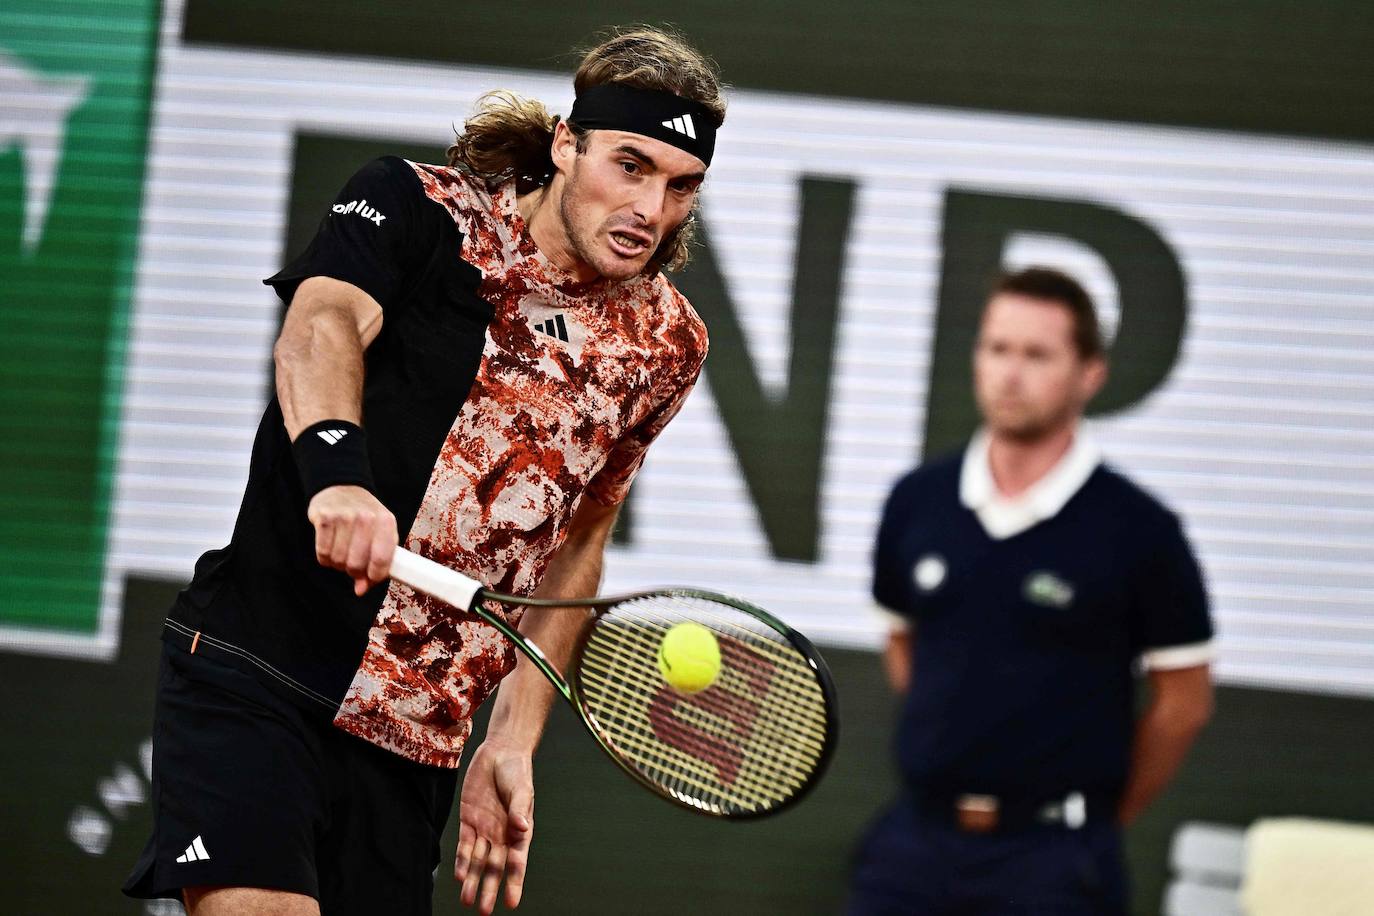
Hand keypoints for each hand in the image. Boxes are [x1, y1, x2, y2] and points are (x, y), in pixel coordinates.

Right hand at [306, 485, 397, 594]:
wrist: (343, 486)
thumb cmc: (365, 516)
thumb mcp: (379, 533)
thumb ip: (376, 562)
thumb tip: (361, 589)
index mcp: (386, 522)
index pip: (382, 560)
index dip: (374, 576)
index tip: (369, 579)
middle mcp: (366, 518)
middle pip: (356, 564)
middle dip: (353, 571)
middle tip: (352, 564)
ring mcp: (344, 517)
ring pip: (338, 561)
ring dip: (338, 564)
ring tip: (342, 552)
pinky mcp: (324, 518)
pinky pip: (322, 553)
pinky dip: (325, 558)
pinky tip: (330, 547)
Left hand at [456, 740, 533, 914]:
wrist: (500, 752)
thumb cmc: (518, 771)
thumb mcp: (522, 790)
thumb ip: (519, 810)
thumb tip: (522, 828)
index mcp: (520, 832)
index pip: (517, 863)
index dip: (514, 883)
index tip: (511, 902)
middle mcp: (502, 835)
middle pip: (494, 867)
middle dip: (488, 888)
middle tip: (483, 910)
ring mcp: (484, 829)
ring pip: (477, 860)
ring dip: (471, 880)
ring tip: (466, 900)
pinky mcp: (468, 820)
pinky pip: (464, 844)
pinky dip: (461, 860)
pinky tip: (458, 875)